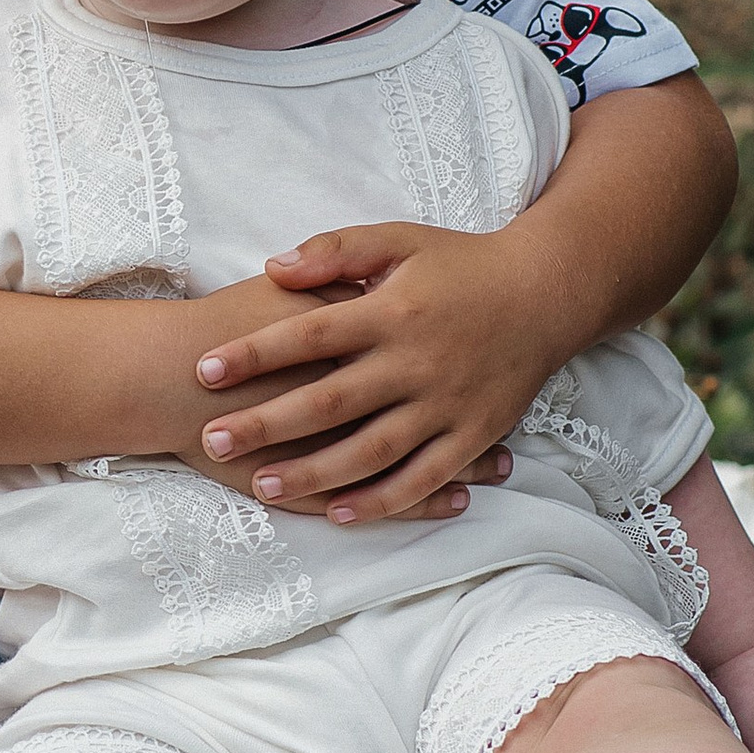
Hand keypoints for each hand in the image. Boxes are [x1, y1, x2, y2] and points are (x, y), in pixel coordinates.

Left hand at [186, 220, 550, 523]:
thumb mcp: (400, 239)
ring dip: (315, 473)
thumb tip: (273, 267)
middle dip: (266, 423)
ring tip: (263, 486)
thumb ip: (336, 250)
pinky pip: (423, 476)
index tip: (203, 369)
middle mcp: (416, 361)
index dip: (254, 353)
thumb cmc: (462, 263)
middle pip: (328, 399)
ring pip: (371, 450)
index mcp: (392, 310)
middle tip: (212, 440)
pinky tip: (340, 513)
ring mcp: (446, 403)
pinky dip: (383, 499)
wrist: (549, 290)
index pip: (309, 334)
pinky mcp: (474, 433)